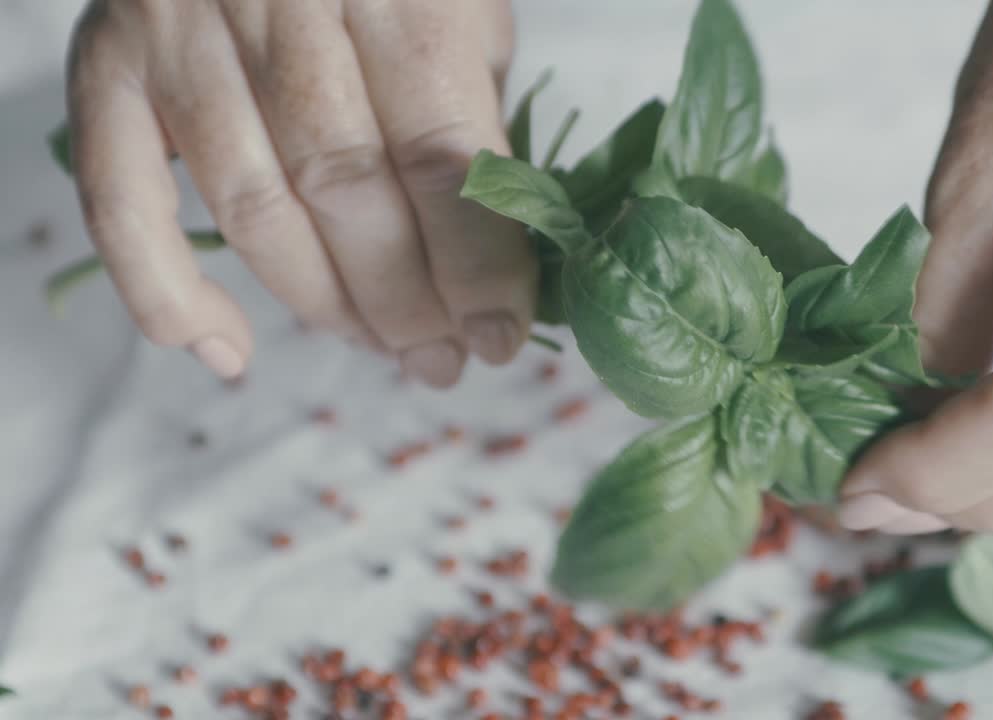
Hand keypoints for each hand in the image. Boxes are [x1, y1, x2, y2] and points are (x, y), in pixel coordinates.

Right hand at [65, 0, 534, 385]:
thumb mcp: (462, 11)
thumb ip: (473, 117)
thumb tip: (493, 256)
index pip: (439, 152)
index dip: (475, 263)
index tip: (501, 334)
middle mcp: (280, 0)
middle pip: (344, 188)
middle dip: (406, 300)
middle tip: (444, 359)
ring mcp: (181, 31)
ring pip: (254, 209)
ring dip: (325, 306)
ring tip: (385, 349)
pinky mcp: (109, 62)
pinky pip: (123, 201)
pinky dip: (166, 293)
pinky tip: (226, 350)